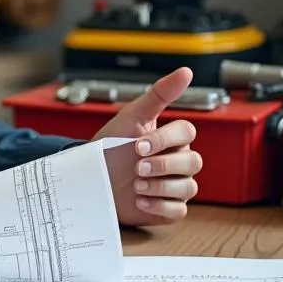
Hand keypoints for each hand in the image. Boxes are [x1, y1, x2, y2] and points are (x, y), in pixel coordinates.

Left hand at [91, 67, 202, 225]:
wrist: (89, 177)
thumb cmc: (110, 146)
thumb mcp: (131, 117)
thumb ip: (159, 94)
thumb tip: (186, 71)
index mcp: (171, 138)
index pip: (187, 133)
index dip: (165, 139)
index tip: (139, 145)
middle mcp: (177, 161)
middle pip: (193, 162)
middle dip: (163, 164)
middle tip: (137, 167)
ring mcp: (174, 185)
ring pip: (188, 187)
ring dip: (160, 186)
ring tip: (136, 184)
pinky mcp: (167, 208)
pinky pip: (178, 210)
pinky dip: (160, 206)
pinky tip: (140, 200)